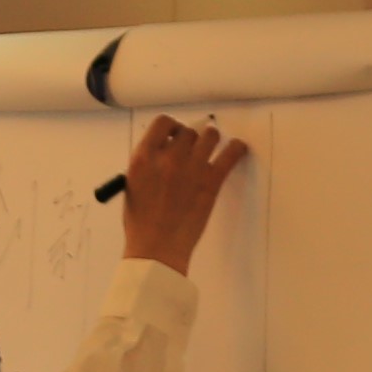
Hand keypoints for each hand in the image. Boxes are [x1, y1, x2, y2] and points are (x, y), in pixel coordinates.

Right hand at [115, 116, 246, 272]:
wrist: (157, 248)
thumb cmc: (140, 223)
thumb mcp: (133, 186)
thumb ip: (148, 164)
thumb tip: (165, 152)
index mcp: (144, 157)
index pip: (163, 123)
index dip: (172, 127)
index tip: (175, 136)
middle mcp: (168, 157)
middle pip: (188, 131)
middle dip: (191, 138)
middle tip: (193, 150)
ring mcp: (192, 168)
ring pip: (210, 135)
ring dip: (211, 139)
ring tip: (212, 147)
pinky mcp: (211, 182)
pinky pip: (230, 155)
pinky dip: (236, 148)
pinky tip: (238, 148)